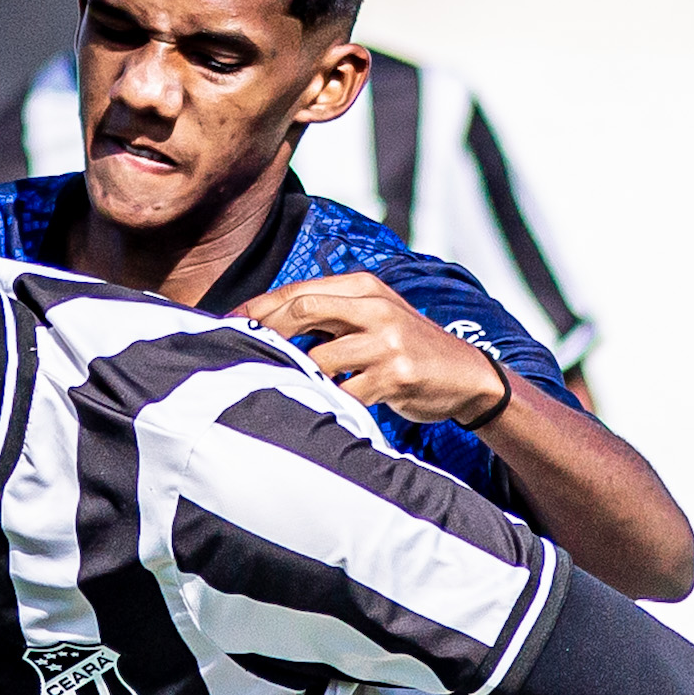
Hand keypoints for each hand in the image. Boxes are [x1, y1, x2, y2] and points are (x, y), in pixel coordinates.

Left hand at [237, 273, 509, 428]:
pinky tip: (318, 407)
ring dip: (297, 377)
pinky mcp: (396, 376)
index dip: (257, 309)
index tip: (227, 326)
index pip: (297, 292)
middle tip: (242, 356)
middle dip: (266, 333)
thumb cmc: (406, 347)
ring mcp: (387, 341)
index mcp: (364, 287)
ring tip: (280, 388)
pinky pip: (345, 392)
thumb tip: (265, 325)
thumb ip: (330, 315)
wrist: (466, 375)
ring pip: (318, 359)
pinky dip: (327, 402)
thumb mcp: (373, 317)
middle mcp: (375, 307)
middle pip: (302, 311)